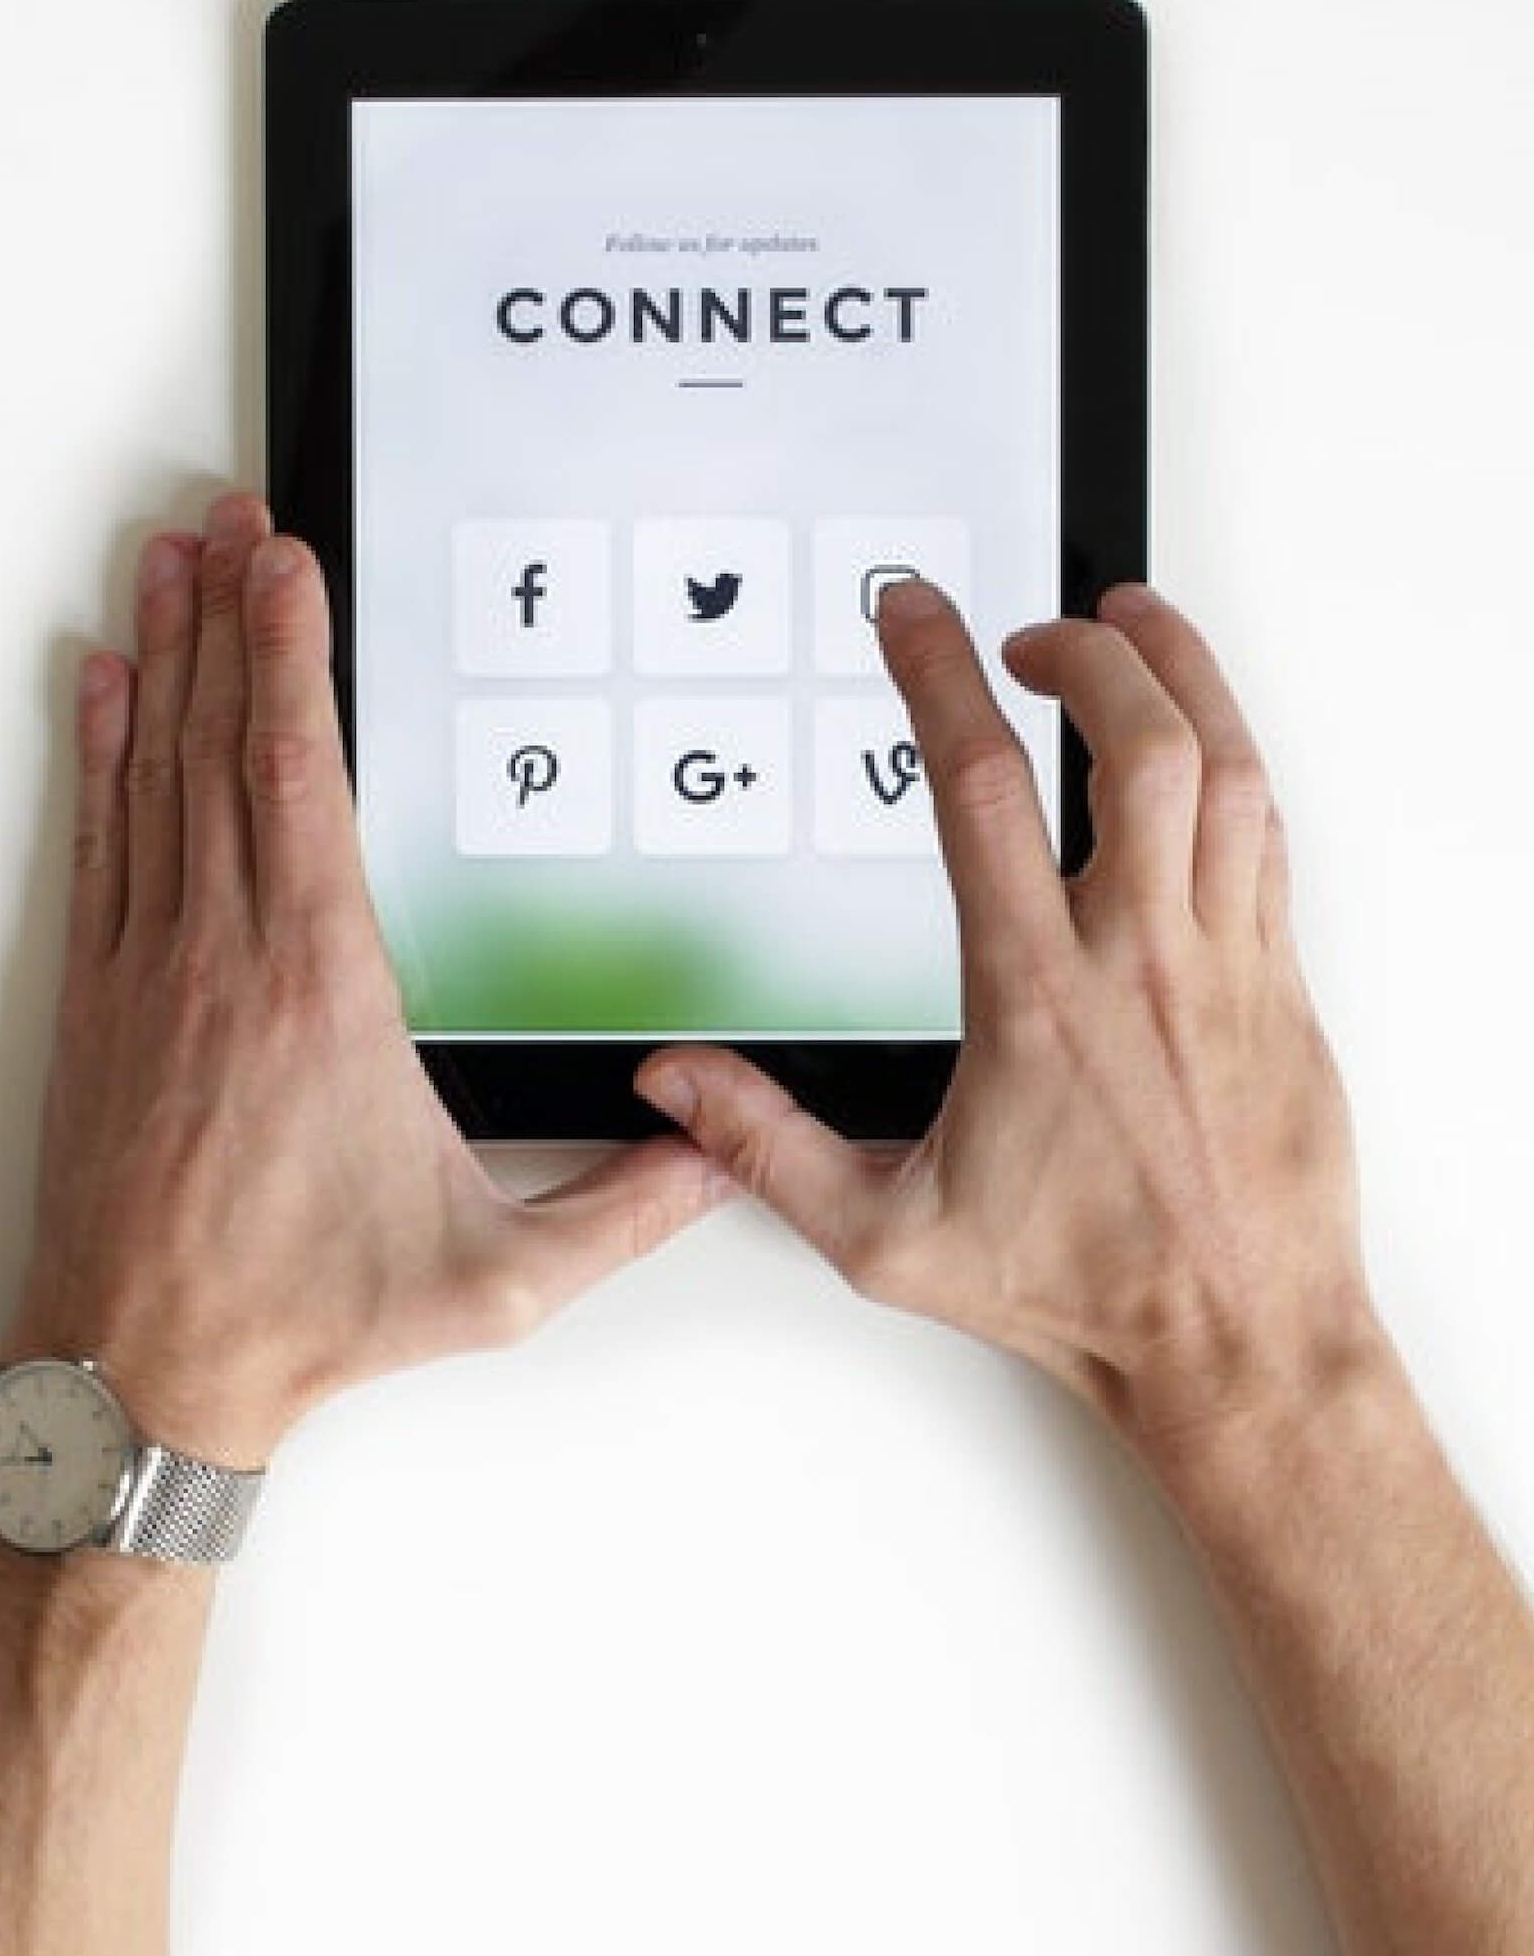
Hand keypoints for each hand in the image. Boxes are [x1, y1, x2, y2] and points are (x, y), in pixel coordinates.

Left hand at [9, 495, 724, 1467]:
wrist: (142, 1369)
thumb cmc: (305, 1315)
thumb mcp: (497, 1280)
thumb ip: (623, 1212)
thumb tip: (717, 1153)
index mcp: (323, 991)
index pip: (301, 777)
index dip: (293, 656)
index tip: (289, 568)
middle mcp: (226, 956)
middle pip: (224, 741)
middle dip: (230, 616)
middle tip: (229, 520)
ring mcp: (152, 970)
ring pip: (156, 772)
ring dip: (167, 657)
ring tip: (171, 564)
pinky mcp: (104, 1000)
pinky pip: (106, 840)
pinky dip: (104, 752)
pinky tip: (108, 688)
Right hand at [636, 578, 1383, 1460]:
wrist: (1234, 1340)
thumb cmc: (1078, 1289)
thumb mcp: (885, 1233)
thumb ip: (768, 1146)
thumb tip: (675, 1085)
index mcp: (1033, 993)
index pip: (980, 787)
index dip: (937, 676)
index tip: (913, 615)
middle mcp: (1137, 955)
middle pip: (1133, 741)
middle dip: (1084, 651)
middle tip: (1035, 633)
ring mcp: (1223, 961)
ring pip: (1225, 766)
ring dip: (1181, 675)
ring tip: (1135, 627)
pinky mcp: (1280, 984)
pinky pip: (1271, 834)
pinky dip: (1235, 761)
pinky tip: (1204, 745)